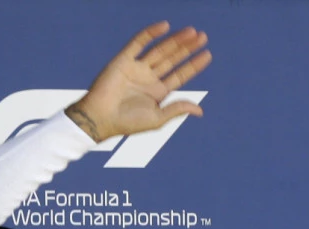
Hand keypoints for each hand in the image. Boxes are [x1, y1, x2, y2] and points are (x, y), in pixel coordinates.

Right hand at [65, 21, 211, 141]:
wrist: (100, 118)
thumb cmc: (127, 123)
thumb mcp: (157, 118)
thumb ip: (177, 109)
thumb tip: (200, 111)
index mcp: (156, 93)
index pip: (179, 75)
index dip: (193, 65)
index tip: (208, 54)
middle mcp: (148, 78)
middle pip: (172, 59)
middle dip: (187, 48)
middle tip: (203, 36)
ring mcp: (136, 68)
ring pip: (160, 49)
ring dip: (175, 40)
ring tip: (192, 32)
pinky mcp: (123, 60)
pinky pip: (139, 42)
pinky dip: (151, 33)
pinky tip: (165, 26)